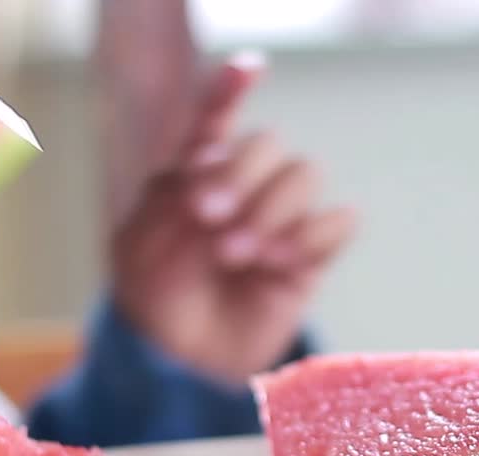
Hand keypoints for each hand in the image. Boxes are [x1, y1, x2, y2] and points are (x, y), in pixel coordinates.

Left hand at [110, 53, 355, 385]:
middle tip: (207, 216)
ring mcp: (280, 219)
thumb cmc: (156, 302)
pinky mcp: (310, 255)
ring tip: (237, 254)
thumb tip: (218, 177)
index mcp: (196, 174)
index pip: (218, 120)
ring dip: (271, 208)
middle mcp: (243, 188)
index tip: (252, 68)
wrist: (184, 364)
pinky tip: (275, 264)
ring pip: (303, 174)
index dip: (232, 90)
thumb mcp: (141, 247)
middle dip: (239, 174)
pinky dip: (309, 236)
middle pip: (266, 144)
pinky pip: (336, 221)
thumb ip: (173, 200)